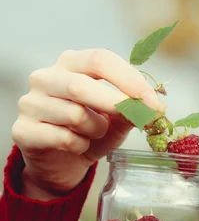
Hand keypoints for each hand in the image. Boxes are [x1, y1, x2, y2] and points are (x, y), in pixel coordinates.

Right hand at [12, 49, 164, 198]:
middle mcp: (46, 77)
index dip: (129, 79)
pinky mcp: (23, 130)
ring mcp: (30, 103)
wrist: (65, 161)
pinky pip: (63, 138)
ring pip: (74, 115)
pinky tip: (78, 145)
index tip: (153, 101)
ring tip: (95, 133)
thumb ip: (133, 108)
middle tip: (141, 119)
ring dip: (97, 129)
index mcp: (71, 63)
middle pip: (82, 85)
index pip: (100, 59)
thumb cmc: (93, 130)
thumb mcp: (119, 118)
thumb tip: (152, 107)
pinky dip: (80, 145)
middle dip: (117, 104)